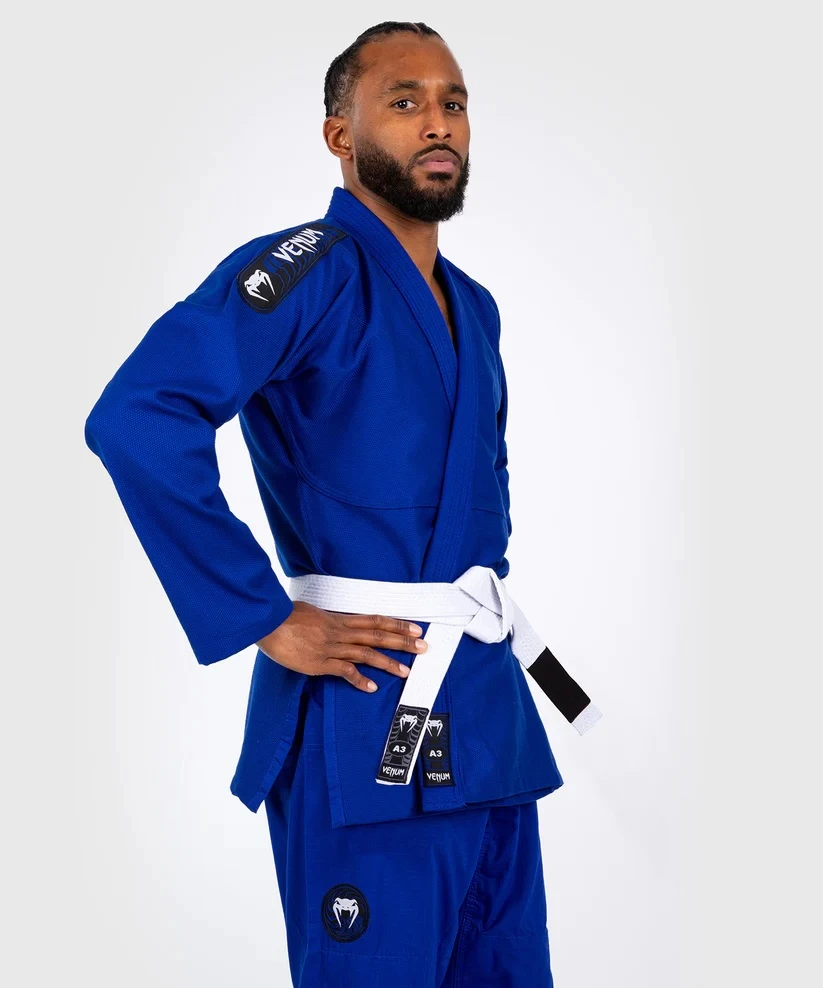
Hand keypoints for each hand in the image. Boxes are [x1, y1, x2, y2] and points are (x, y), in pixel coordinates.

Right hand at [256, 601, 427, 692]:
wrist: (269, 621)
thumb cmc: (285, 615)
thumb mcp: (311, 612)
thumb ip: (326, 620)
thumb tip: (332, 623)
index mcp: (339, 619)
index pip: (374, 621)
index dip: (396, 625)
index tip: (415, 628)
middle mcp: (340, 632)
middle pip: (377, 636)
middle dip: (402, 641)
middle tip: (423, 647)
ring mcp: (331, 648)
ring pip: (366, 654)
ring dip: (388, 662)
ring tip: (406, 671)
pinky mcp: (320, 663)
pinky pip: (344, 671)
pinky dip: (359, 680)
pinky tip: (372, 687)